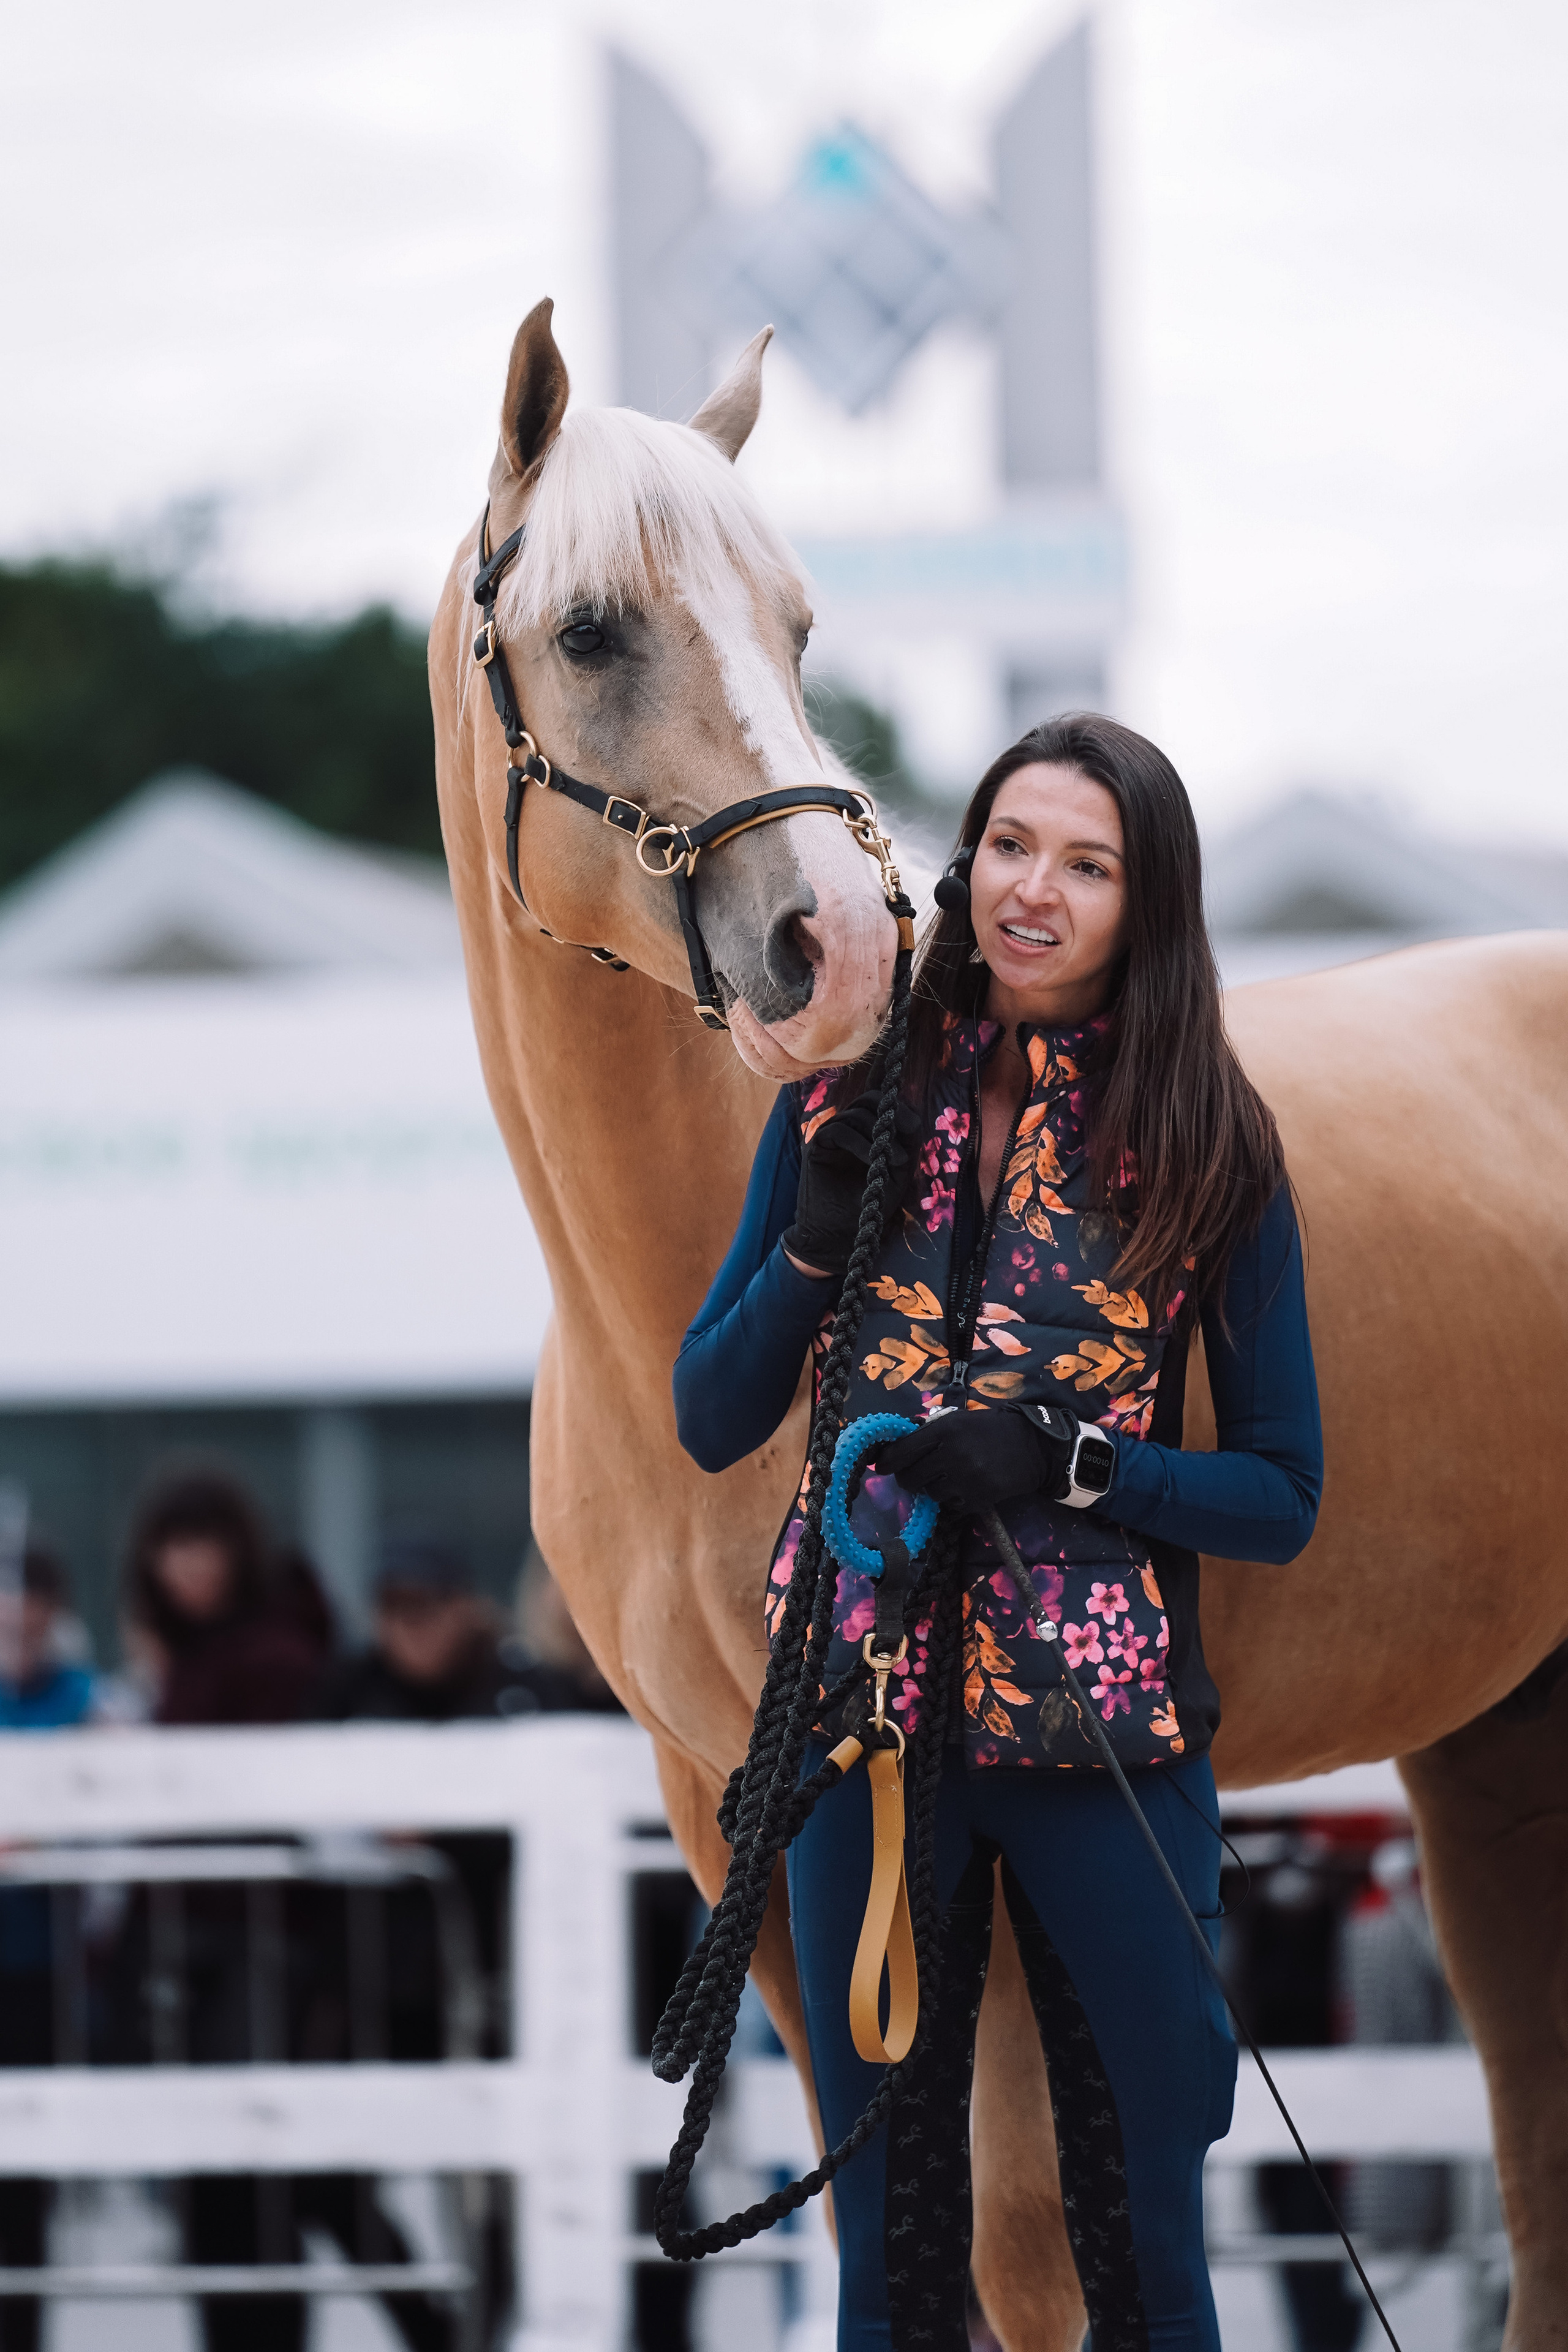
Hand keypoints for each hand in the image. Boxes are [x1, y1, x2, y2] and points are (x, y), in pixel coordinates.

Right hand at [782, 1090, 917, 1277]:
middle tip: (906, 1135)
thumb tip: (910, 1116)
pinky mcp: (817, 1146)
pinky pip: (839, 1130)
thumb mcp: (897, 1172)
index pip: (880, 1102)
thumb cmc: (869, 1204)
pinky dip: (859, 1142)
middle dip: (890, 1113)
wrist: (838, 1234)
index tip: (912, 1127)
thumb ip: (904, 1144)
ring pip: (855, 1113)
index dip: (897, 1106)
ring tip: (895, 1160)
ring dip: (879, 1132)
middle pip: (868, 1099)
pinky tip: (873, 1160)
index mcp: (867, 1130)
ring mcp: (831, 1135)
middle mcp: (848, 1128)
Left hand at [877, 1404, 1078, 1515]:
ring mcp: (964, 1480)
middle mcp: (951, 1455)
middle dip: (909, 1478)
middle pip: (910, 1478)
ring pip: (930, 1494)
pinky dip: (953, 1499)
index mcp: (945, 1430)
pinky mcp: (977, 1500)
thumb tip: (899, 1447)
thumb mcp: (959, 1419)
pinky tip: (966, 1486)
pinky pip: (950, 1506)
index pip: (903, 1451)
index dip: (888, 1461)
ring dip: (934, 1488)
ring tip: (950, 1476)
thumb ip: (931, 1432)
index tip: (881, 1466)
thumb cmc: (991, 1429)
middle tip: (915, 1475)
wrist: (1033, 1447)